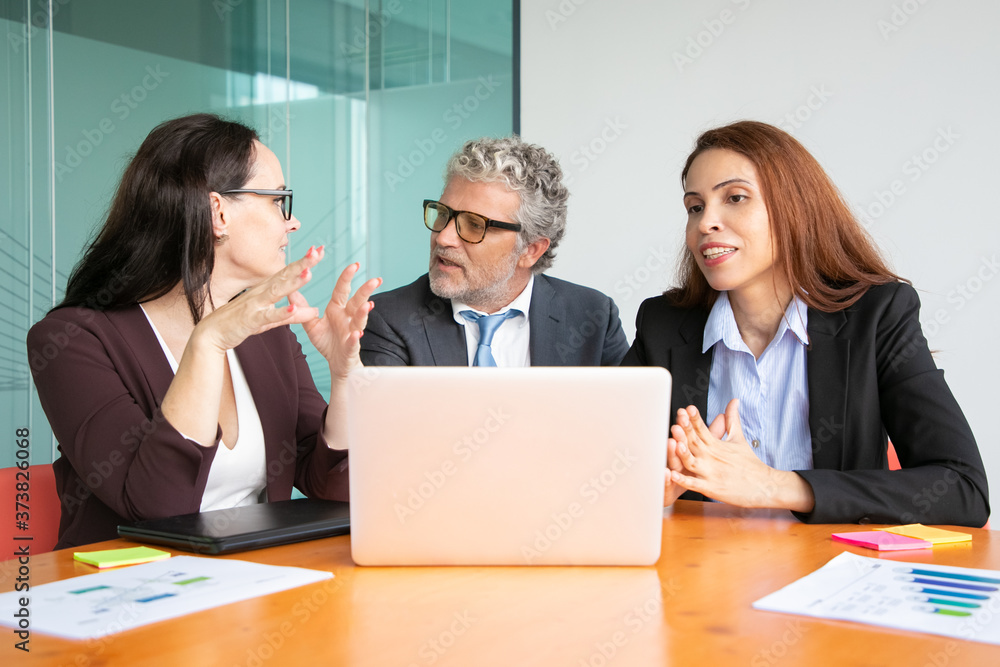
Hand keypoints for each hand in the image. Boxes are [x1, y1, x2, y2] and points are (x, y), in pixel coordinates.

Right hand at [193, 246, 325, 352]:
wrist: (212, 333)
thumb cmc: (241, 322)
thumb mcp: (271, 319)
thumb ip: (293, 315)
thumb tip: (314, 311)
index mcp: (266, 289)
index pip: (288, 272)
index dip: (304, 262)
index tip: (320, 250)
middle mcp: (261, 292)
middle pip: (284, 275)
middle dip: (302, 264)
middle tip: (318, 252)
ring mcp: (255, 304)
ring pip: (277, 291)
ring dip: (293, 283)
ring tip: (308, 274)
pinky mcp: (251, 319)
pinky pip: (267, 316)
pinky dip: (280, 312)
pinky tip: (292, 308)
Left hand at [294, 258, 381, 379]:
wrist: (335, 363)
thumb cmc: (327, 341)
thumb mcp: (312, 324)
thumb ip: (303, 308)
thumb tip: (290, 291)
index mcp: (337, 309)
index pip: (342, 290)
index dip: (347, 278)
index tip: (354, 265)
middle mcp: (347, 318)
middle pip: (357, 301)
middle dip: (366, 291)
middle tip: (375, 280)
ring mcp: (351, 332)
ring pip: (360, 320)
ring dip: (364, 313)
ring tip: (369, 305)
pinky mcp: (350, 347)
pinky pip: (353, 342)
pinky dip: (354, 338)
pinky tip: (357, 334)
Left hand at [669, 399, 798, 508]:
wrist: (764, 485)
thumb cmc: (750, 462)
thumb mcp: (739, 438)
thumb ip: (732, 419)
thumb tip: (734, 400)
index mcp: (716, 445)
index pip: (702, 428)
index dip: (694, 418)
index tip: (687, 408)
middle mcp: (712, 457)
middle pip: (695, 442)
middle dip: (686, 430)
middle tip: (678, 417)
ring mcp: (710, 473)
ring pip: (692, 462)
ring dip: (683, 453)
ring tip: (674, 443)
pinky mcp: (711, 488)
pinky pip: (693, 484)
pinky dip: (684, 480)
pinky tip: (673, 474)